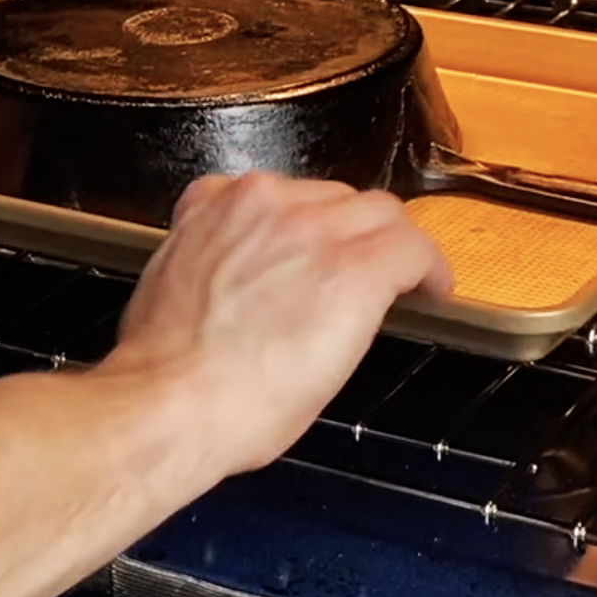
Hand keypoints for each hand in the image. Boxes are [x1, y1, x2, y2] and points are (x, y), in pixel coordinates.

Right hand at [0, 172, 450, 596]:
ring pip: (380, 214)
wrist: (172, 402)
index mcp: (216, 206)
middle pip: (337, 199)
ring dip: (389, 246)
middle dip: (351, 234)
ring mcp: (314, 232)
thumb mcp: (176, 286)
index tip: (318, 252)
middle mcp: (267, 203)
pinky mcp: (356, 270)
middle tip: (361, 274)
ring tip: (403, 282)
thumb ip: (212, 261)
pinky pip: (413, 249)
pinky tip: (432, 292)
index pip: (281, 194)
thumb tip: (237, 283)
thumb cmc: (164, 370)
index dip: (310, 227)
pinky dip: (428, 269)